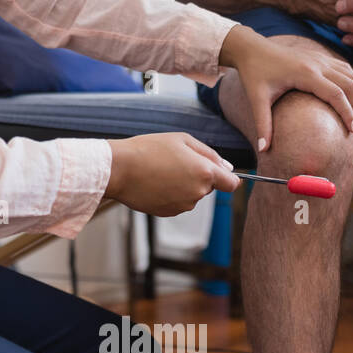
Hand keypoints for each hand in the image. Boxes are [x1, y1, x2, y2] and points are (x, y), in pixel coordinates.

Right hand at [103, 133, 238, 216]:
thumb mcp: (183, 140)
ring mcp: (183, 205)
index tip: (221, 173)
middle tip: (176, 162)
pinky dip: (171, 194)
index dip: (228, 177)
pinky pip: (178, 202)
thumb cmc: (149, 149)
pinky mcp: (169, 212)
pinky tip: (156, 182)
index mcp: (205, 172)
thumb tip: (228, 168)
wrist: (121, 169)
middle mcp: (198, 193)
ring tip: (162, 171)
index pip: (232, 184)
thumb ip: (209, 154)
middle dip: (199, 176)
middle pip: (209, 187)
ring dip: (183, 185)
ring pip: (192, 195)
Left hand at [218, 25, 352, 152]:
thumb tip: (263, 149)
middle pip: (350, 85)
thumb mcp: (256, 99)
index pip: (336, 93)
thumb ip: (262, 125)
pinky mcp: (321, 58)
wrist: (252, 49)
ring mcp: (321, 59)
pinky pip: (346, 70)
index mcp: (305, 73)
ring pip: (352, 76)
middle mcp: (318, 63)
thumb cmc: (254, 74)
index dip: (347, 113)